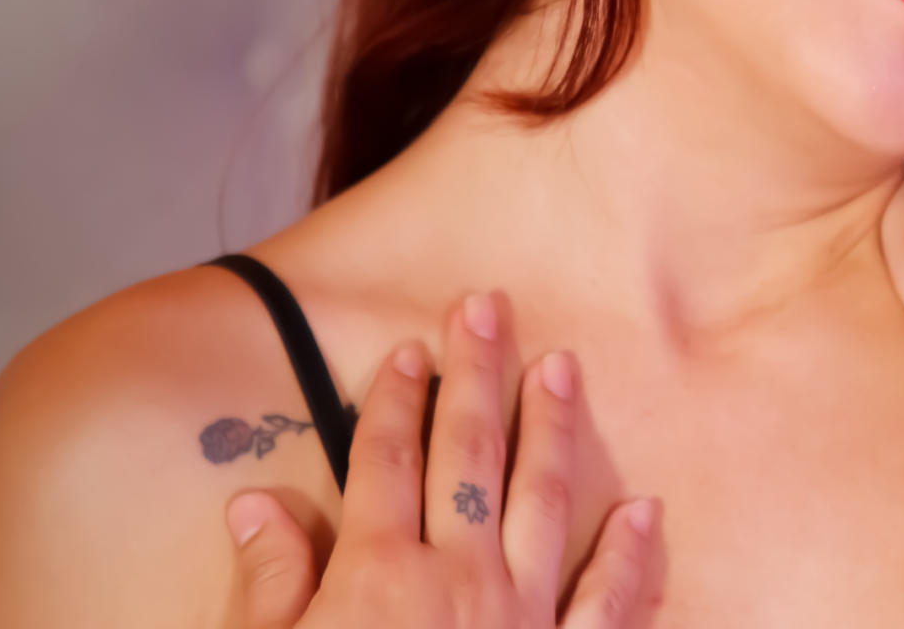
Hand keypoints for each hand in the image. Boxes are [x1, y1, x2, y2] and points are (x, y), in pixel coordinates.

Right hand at [223, 295, 661, 628]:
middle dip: (477, 376)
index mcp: (376, 581)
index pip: (382, 462)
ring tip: (562, 365)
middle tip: (490, 307)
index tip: (408, 348)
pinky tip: (644, 509)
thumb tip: (258, 503)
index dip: (392, 400)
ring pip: (543, 502)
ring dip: (553, 429)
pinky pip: (610, 607)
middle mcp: (456, 585)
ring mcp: (522, 626)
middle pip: (466, 456)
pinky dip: (630, 557)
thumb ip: (270, 588)